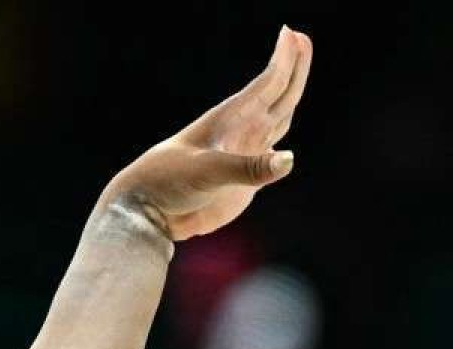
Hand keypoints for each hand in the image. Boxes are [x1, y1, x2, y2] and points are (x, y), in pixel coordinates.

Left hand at [103, 25, 312, 241]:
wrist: (150, 211)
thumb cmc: (170, 182)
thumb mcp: (208, 172)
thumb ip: (249, 167)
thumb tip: (288, 158)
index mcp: (231, 121)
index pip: (267, 84)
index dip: (283, 60)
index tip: (292, 34)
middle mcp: (241, 133)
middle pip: (278, 95)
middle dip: (294, 69)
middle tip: (302, 39)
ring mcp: (243, 155)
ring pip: (276, 120)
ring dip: (289, 99)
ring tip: (295, 76)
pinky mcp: (243, 182)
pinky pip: (269, 158)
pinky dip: (280, 148)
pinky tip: (283, 149)